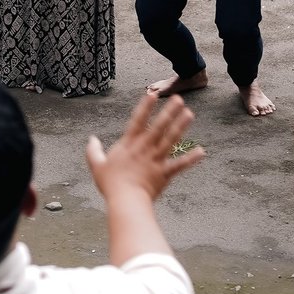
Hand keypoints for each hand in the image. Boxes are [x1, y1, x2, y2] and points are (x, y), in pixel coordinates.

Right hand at [84, 91, 204, 202]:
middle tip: (179, 99)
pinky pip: (179, 165)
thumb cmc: (111, 184)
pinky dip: (190, 158)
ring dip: (181, 126)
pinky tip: (201, 151)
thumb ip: (93, 151)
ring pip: (171, 140)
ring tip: (190, 114)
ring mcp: (156, 160)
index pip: (138, 120)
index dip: (146, 106)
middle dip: (169, 111)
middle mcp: (145, 148)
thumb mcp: (96, 166)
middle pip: (159, 126)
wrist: (126, 200)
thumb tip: (91, 139)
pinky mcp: (164, 173)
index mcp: (129, 144)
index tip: (153, 93)